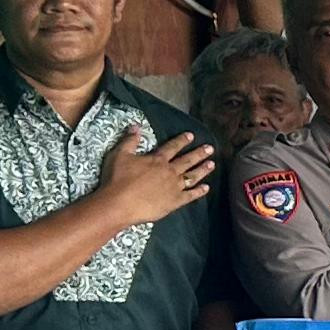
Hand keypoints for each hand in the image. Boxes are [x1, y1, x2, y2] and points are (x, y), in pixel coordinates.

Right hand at [99, 133, 213, 223]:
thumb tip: (136, 126)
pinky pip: (190, 195)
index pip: (172, 147)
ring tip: (212, 164)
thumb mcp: (119, 155)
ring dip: (202, 170)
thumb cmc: (117, 179)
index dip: (182, 140)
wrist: (120, 203)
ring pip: (192, 176)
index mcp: (157, 160)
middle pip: (187, 160)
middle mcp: (169, 172)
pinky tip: (206, 188)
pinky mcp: (174, 202)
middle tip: (210, 148)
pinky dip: (199, 192)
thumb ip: (129, 140)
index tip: (191, 135)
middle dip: (199, 153)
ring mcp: (174, 187)